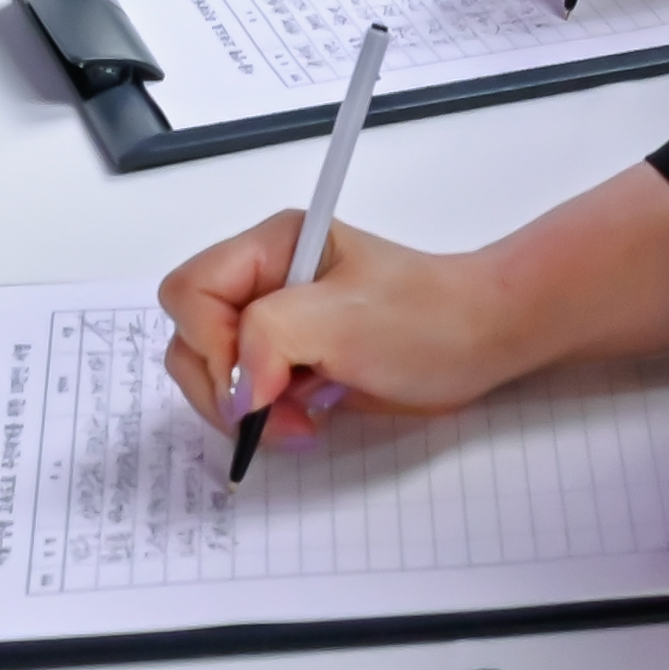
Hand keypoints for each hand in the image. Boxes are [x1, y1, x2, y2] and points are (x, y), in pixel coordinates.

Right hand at [156, 216, 536, 454]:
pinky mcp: (289, 363)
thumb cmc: (422, 318)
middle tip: (270, 415)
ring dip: (245, 410)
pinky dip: (265, 419)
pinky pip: (245, 396)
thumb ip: (268, 339)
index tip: (255, 383)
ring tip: (298, 422)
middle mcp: (264, 280)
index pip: (191, 291)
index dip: (208, 342)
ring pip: (213, 373)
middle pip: (190, 335)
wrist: (478, 343)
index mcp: (271, 246)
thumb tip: (237, 392)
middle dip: (224, 387)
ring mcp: (275, 324)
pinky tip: (305, 422)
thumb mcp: (342, 319)